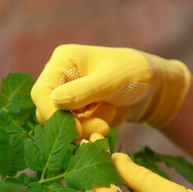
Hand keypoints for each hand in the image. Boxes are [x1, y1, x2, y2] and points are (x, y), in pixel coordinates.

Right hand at [31, 45, 190, 138]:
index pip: (41, 92)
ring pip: (61, 125)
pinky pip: (74, 129)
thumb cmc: (133, 74)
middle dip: (74, 124)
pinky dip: (90, 129)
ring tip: (109, 117)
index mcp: (62, 61)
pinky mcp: (74, 111)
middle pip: (47, 111)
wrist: (151, 87)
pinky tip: (108, 116)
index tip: (75, 130)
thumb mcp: (111, 81)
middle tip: (103, 127)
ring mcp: (65, 95)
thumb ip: (84, 91)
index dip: (53, 114)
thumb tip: (55, 101)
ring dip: (85, 128)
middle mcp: (59, 77)